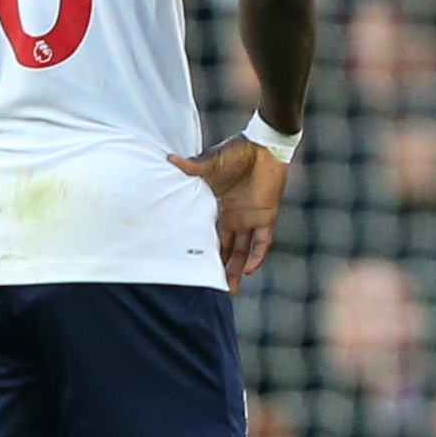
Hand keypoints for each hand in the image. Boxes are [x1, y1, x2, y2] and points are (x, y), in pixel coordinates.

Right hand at [171, 138, 290, 283]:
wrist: (264, 146)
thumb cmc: (237, 151)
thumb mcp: (211, 161)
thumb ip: (193, 166)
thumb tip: (169, 160)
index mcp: (216, 206)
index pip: (207, 234)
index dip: (201, 250)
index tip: (189, 268)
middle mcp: (232, 217)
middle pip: (225, 249)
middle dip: (218, 268)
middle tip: (209, 290)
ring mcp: (249, 218)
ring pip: (243, 251)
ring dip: (237, 269)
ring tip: (229, 290)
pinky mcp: (266, 216)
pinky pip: (263, 242)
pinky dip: (258, 256)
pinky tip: (249, 271)